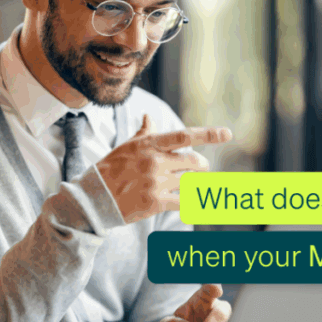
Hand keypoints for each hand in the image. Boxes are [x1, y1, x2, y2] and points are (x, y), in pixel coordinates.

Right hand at [96, 115, 231, 223]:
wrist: (94, 198)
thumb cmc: (111, 169)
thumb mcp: (126, 146)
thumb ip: (144, 133)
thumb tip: (148, 117)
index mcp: (149, 144)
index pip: (184, 136)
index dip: (208, 135)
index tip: (227, 133)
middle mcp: (154, 161)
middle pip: (193, 161)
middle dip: (202, 165)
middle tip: (202, 167)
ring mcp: (155, 182)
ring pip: (190, 182)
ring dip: (196, 184)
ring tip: (193, 184)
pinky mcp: (155, 202)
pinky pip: (184, 202)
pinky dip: (192, 202)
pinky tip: (196, 204)